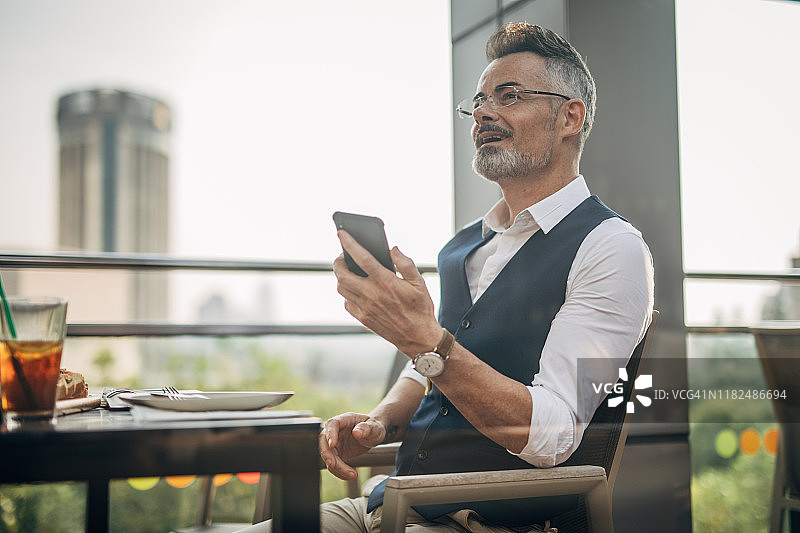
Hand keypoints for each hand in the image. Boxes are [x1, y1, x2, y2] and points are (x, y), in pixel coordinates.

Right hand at [319, 412, 386, 479]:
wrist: (373, 435)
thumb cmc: (373, 427)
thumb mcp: (375, 427)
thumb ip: (366, 428)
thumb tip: (356, 433)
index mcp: (344, 420)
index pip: (332, 424)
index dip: (330, 434)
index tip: (332, 444)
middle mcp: (336, 431)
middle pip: (324, 442)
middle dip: (327, 455)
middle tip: (333, 465)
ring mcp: (335, 443)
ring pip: (328, 456)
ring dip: (337, 468)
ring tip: (352, 475)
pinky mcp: (337, 454)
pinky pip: (334, 464)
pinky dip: (340, 472)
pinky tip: (350, 476)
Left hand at [334, 230, 442, 355]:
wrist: (419, 338)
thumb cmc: (420, 309)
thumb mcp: (420, 283)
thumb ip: (406, 263)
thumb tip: (393, 249)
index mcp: (386, 283)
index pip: (362, 258)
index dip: (349, 244)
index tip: (341, 233)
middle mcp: (372, 295)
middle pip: (343, 274)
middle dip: (338, 262)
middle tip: (342, 256)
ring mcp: (365, 308)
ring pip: (342, 288)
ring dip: (341, 277)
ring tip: (348, 271)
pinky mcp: (363, 318)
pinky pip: (347, 302)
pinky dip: (347, 293)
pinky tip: (355, 289)